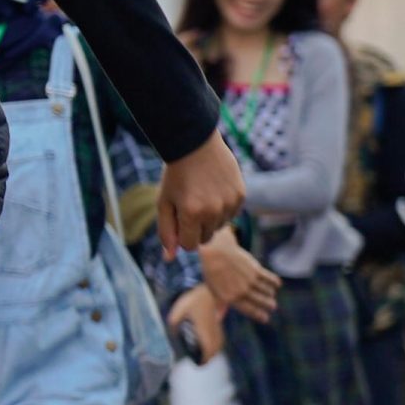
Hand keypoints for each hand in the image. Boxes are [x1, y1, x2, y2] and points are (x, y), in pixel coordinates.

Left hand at [156, 131, 245, 255]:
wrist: (195, 144)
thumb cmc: (176, 176)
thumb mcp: (164, 203)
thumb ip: (166, 232)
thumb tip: (169, 259)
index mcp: (191, 213)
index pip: (189, 246)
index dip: (181, 235)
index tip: (178, 219)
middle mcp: (213, 210)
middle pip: (205, 239)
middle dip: (195, 229)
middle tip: (188, 206)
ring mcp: (230, 203)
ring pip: (219, 227)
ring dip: (209, 219)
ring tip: (201, 196)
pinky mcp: (241, 195)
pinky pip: (231, 215)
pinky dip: (222, 209)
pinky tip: (214, 191)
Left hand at [168, 285, 226, 362]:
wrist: (210, 290)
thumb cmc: (194, 300)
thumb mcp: (179, 311)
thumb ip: (175, 324)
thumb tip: (172, 334)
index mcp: (204, 331)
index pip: (208, 350)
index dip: (205, 359)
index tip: (199, 364)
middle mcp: (213, 331)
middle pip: (215, 350)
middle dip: (208, 358)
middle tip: (200, 362)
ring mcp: (218, 327)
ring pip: (219, 344)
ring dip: (212, 351)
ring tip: (203, 355)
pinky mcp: (219, 323)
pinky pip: (219, 338)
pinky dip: (215, 343)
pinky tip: (208, 343)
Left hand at [197, 229, 280, 322]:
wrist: (216, 252)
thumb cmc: (212, 272)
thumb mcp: (213, 290)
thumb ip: (219, 304)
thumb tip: (218, 318)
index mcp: (230, 298)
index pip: (249, 310)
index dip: (259, 315)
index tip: (266, 318)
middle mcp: (241, 291)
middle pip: (261, 301)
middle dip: (269, 304)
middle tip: (273, 306)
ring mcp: (249, 281)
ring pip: (266, 291)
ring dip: (270, 293)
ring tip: (271, 294)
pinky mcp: (255, 270)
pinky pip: (270, 279)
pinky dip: (275, 282)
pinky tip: (278, 284)